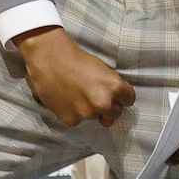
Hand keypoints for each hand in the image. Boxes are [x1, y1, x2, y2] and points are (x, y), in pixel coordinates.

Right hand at [17, 27, 135, 128]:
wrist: (49, 58)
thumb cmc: (76, 60)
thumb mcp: (103, 70)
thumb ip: (112, 91)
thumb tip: (109, 117)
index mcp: (115, 88)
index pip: (129, 100)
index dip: (120, 96)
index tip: (110, 91)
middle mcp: (104, 103)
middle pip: (114, 112)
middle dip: (106, 105)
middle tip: (90, 92)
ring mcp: (87, 114)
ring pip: (94, 117)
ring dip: (88, 109)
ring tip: (74, 93)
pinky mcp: (71, 120)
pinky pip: (77, 120)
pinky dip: (72, 113)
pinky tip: (65, 99)